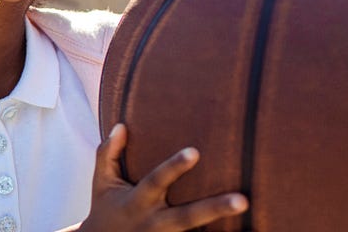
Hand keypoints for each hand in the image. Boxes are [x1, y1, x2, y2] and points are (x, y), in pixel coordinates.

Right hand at [73, 124, 247, 231]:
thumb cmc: (104, 209)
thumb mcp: (101, 182)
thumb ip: (108, 153)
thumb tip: (121, 125)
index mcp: (137, 202)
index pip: (157, 181)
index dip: (174, 168)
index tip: (195, 151)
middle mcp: (154, 222)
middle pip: (187, 216)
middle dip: (214, 208)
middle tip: (243, 200)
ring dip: (220, 224)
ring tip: (246, 210)